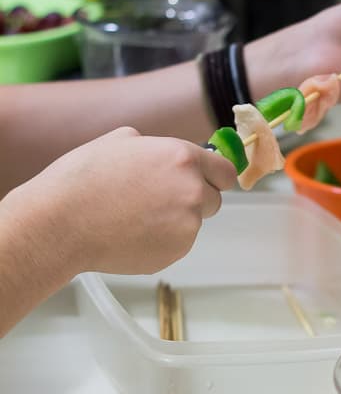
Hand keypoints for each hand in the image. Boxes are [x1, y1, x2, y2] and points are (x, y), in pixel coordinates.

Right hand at [18, 127, 236, 274]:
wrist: (62, 223)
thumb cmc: (83, 179)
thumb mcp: (120, 141)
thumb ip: (156, 147)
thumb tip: (165, 155)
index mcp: (183, 158)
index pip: (226, 171)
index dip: (214, 176)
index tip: (206, 181)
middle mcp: (192, 192)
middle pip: (213, 200)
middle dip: (194, 199)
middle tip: (158, 200)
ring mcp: (186, 227)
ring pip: (193, 224)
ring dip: (175, 221)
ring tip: (135, 217)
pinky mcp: (175, 253)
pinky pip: (177, 244)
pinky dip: (162, 241)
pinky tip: (132, 233)